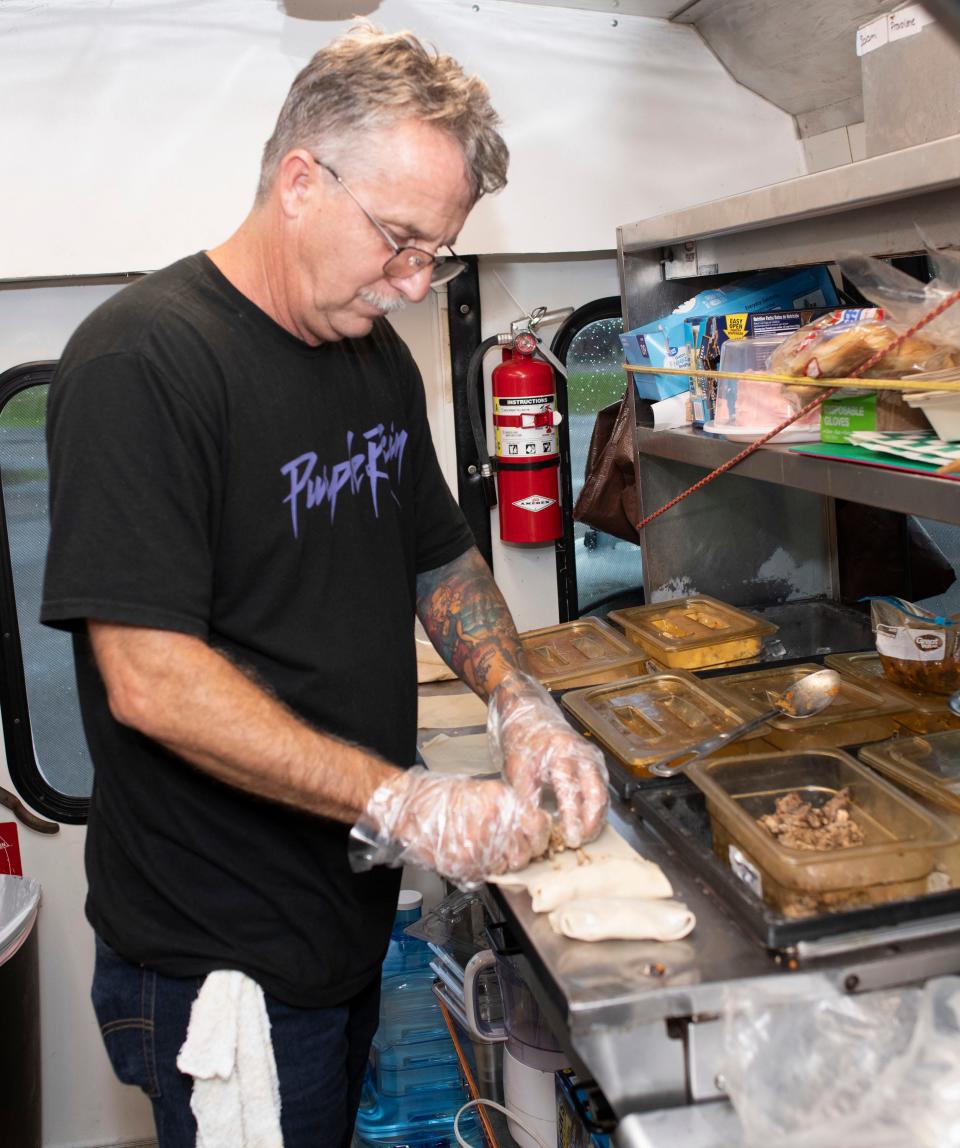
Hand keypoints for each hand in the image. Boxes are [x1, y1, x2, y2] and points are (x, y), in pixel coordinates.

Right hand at [353, 767, 550, 889]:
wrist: (409, 809)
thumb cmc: (441, 797)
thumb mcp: (483, 791)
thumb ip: (509, 809)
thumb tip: (530, 824)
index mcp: (501, 802)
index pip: (539, 826)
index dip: (540, 833)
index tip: (536, 835)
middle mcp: (493, 826)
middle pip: (526, 853)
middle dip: (523, 851)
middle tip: (512, 846)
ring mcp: (479, 850)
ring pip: (508, 867)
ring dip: (503, 862)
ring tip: (488, 849)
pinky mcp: (465, 867)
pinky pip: (486, 875)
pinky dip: (484, 869)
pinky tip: (473, 855)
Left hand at [488, 670, 608, 848]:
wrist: (527, 711)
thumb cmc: (521, 738)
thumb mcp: (516, 768)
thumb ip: (527, 797)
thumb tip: (535, 825)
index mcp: (561, 754)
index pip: (571, 791)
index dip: (572, 818)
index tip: (571, 838)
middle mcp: (582, 754)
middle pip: (596, 793)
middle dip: (592, 821)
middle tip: (583, 842)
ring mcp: (590, 756)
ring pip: (602, 791)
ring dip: (596, 816)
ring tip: (586, 836)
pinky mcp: (593, 760)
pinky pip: (600, 786)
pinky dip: (596, 805)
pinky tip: (588, 820)